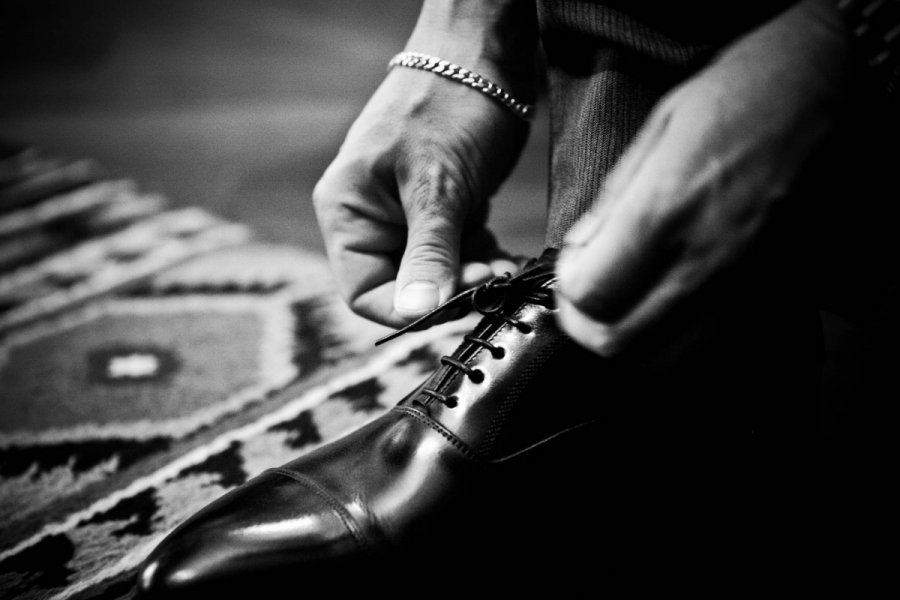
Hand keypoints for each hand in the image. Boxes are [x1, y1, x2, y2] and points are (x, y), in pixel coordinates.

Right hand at [313, 2, 535, 326]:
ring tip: (505, 266)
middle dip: (448, 291)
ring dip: (471, 278)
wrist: (483, 58)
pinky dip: (482, 261)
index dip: (407, 310)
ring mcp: (408, 218)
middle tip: (491, 279)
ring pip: (436, 276)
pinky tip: (505, 254)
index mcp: (347, 212)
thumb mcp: (437, 185)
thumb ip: (428, 252)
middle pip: (403, 288)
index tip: (455, 305)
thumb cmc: (447, 105)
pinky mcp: (442, 213)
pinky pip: (458, 256)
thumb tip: (418, 313)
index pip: (363, 290)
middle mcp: (372, 220)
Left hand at [555, 0, 852, 357]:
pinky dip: (676, 340)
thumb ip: (613, 200)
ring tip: (628, 299)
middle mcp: (705, 260)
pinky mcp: (774, 294)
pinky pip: (710, 347)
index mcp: (667, 208)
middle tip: (591, 289)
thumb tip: (580, 252)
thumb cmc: (744, 92)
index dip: (568, 284)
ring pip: (663, 359)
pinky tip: (671, 304)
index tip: (575, 261)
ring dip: (630, 337)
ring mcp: (744, 285)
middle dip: (588, 323)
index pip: (590, 292)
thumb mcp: (661, 126)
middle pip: (618, 342)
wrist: (832, 92)